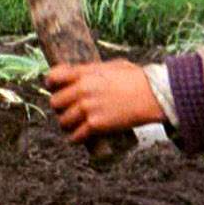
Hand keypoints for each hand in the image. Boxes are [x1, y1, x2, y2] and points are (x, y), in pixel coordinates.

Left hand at [45, 60, 164, 142]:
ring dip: (67, 124)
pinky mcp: (96, 125)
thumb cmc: (136, 78)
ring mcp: (87, 108)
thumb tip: (82, 74)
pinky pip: (75, 136)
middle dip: (60, 107)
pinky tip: (78, 137)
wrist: (152, 95)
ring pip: (63, 121)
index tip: (56, 88)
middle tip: (68, 110)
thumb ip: (93, 71)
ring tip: (73, 125)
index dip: (52, 84)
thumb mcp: (112, 66)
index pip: (53, 77)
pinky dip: (76, 138)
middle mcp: (82, 90)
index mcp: (84, 73)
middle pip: (55, 102)